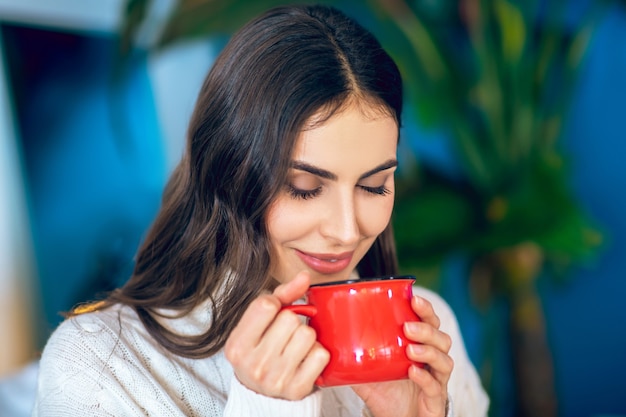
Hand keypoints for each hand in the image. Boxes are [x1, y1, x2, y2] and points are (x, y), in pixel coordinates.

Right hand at [224, 271, 329, 399]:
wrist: (262, 394)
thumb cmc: (261, 350)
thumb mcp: (259, 323)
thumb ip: (281, 295)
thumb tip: (304, 276)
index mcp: (238, 345)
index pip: (266, 305)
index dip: (275, 305)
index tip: (273, 315)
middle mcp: (254, 364)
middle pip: (290, 319)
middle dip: (292, 322)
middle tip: (284, 335)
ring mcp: (276, 379)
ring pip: (307, 335)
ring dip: (306, 337)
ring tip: (295, 346)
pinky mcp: (297, 388)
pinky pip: (321, 354)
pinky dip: (317, 353)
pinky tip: (305, 359)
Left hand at [352, 295, 452, 416]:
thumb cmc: (386, 393)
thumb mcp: (367, 370)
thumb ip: (352, 356)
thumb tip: (328, 339)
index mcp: (419, 346)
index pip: (430, 323)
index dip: (425, 310)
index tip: (414, 299)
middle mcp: (432, 360)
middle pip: (442, 338)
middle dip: (427, 329)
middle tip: (408, 327)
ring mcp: (437, 380)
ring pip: (444, 360)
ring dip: (428, 351)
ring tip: (410, 349)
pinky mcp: (435, 400)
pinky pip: (436, 386)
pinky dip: (425, 378)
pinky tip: (413, 372)